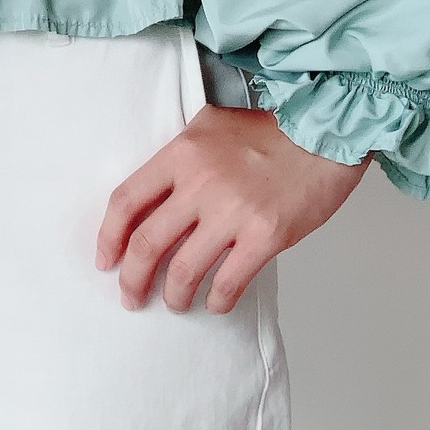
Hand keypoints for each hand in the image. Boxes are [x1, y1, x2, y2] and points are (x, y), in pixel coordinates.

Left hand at [95, 104, 370, 313]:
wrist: (324, 130)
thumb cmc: (269, 129)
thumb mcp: (208, 126)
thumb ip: (179, 158)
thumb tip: (154, 195)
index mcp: (181, 154)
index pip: (126, 201)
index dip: (108, 237)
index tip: (106, 259)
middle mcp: (200, 183)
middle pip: (147, 243)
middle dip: (132, 279)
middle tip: (130, 296)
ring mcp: (232, 212)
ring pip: (183, 270)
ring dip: (173, 296)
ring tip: (174, 303)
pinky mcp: (265, 236)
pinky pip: (229, 282)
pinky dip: (218, 300)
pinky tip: (216, 302)